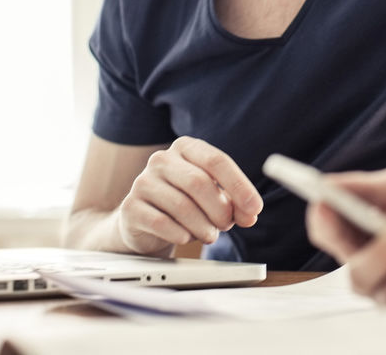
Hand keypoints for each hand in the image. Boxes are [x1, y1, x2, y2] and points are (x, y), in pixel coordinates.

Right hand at [115, 136, 261, 255]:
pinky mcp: (131, 207)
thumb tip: (250, 214)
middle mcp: (162, 159)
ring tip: (209, 234)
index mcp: (186, 148)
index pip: (217, 161)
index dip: (239, 186)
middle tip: (227, 225)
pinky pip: (162, 223)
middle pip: (199, 182)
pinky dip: (181, 234)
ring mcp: (143, 182)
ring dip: (203, 226)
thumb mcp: (214, 199)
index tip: (254, 208)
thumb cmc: (185, 204)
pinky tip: (186, 236)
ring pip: (182, 205)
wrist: (144, 222)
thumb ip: (235, 204)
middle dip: (220, 209)